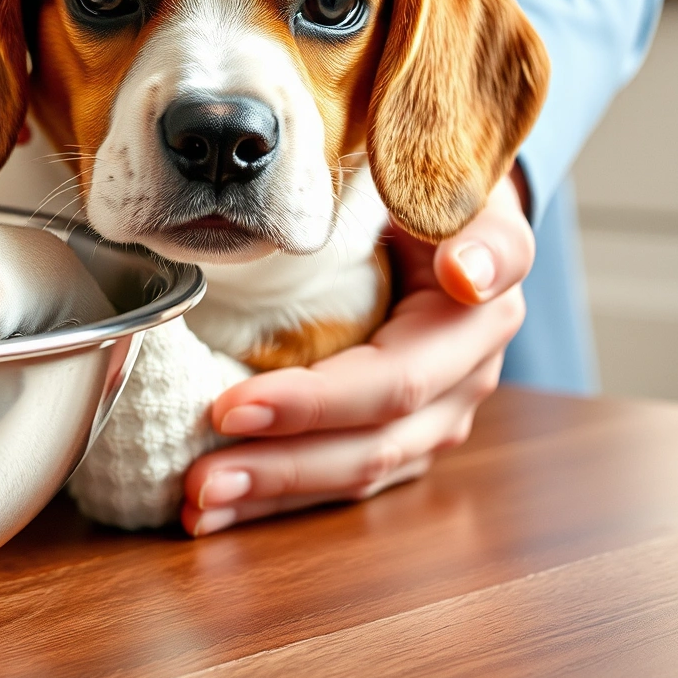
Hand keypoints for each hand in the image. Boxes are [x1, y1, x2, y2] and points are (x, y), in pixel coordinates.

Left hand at [179, 171, 533, 535]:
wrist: (452, 203)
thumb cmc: (429, 180)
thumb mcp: (444, 169)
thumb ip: (455, 206)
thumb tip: (465, 277)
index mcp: (480, 312)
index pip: (396, 374)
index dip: (318, 400)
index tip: (236, 410)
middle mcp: (469, 374)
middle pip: (373, 437)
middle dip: (278, 457)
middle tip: (198, 468)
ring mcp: (441, 413)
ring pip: (357, 470)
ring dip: (273, 491)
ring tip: (198, 500)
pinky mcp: (405, 434)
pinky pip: (340, 476)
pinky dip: (277, 497)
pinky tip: (217, 508)